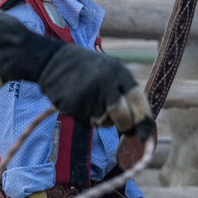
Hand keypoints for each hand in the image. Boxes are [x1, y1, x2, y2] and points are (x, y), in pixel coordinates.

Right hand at [0, 12, 153, 135]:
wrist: (52, 61)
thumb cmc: (86, 68)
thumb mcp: (110, 70)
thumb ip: (124, 92)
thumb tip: (138, 123)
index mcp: (119, 73)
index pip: (139, 102)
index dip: (143, 121)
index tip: (144, 136)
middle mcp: (107, 84)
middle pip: (124, 118)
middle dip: (124, 127)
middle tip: (122, 127)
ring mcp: (90, 96)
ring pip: (105, 122)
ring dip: (102, 119)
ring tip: (92, 101)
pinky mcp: (75, 106)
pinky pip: (88, 123)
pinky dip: (86, 118)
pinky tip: (80, 102)